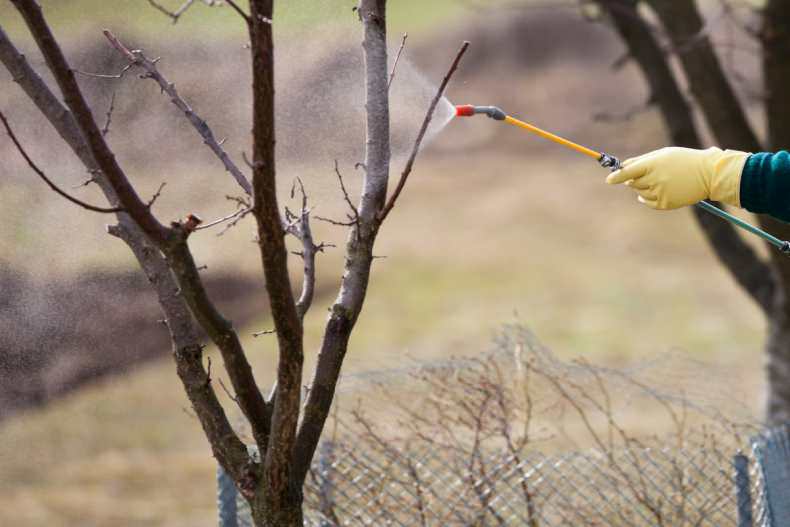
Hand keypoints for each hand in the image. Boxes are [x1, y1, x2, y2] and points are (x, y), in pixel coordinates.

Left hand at [606, 147, 748, 209]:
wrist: (708, 174)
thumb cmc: (683, 160)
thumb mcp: (663, 154)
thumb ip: (641, 161)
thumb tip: (622, 168)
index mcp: (654, 164)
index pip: (628, 172)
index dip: (617, 176)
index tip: (609, 180)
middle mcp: (656, 179)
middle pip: (632, 183)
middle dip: (634, 179)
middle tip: (648, 173)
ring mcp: (661, 193)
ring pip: (639, 192)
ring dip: (643, 187)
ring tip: (660, 180)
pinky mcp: (666, 204)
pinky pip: (648, 203)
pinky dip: (647, 199)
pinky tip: (655, 192)